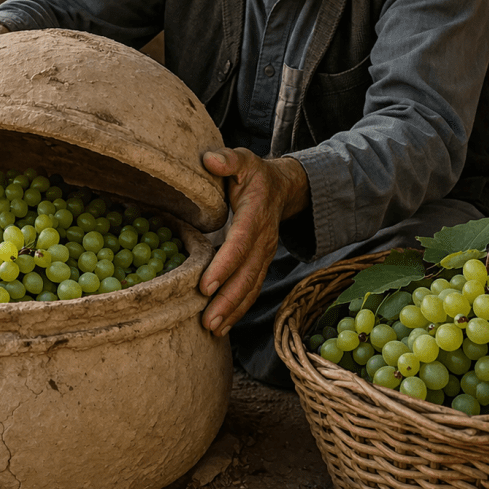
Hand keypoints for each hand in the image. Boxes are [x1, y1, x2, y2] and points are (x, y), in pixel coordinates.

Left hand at [198, 148, 309, 336]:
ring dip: (233, 310)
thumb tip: (210, 160)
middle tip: (207, 320)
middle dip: (228, 299)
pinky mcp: (261, 263)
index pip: (241, 243)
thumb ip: (228, 159)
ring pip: (251, 286)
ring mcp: (265, 254)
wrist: (282, 187)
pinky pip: (252, 289)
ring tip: (212, 329)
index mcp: (256, 213)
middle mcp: (264, 238)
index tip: (206, 285)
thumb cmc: (254, 174)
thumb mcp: (243, 160)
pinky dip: (239, 309)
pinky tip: (223, 325)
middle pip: (247, 274)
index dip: (224, 265)